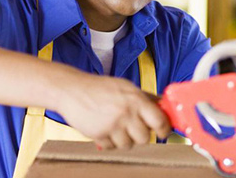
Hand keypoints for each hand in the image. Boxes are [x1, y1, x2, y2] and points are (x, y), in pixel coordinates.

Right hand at [54, 74, 170, 149]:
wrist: (71, 90)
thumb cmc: (99, 88)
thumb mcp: (125, 87)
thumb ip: (145, 98)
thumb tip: (164, 106)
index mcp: (135, 98)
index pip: (160, 120)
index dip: (164, 129)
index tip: (163, 131)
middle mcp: (126, 112)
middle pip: (145, 138)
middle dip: (140, 136)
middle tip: (133, 128)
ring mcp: (113, 124)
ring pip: (128, 145)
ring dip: (123, 139)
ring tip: (114, 126)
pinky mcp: (100, 134)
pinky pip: (112, 147)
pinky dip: (109, 141)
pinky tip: (103, 128)